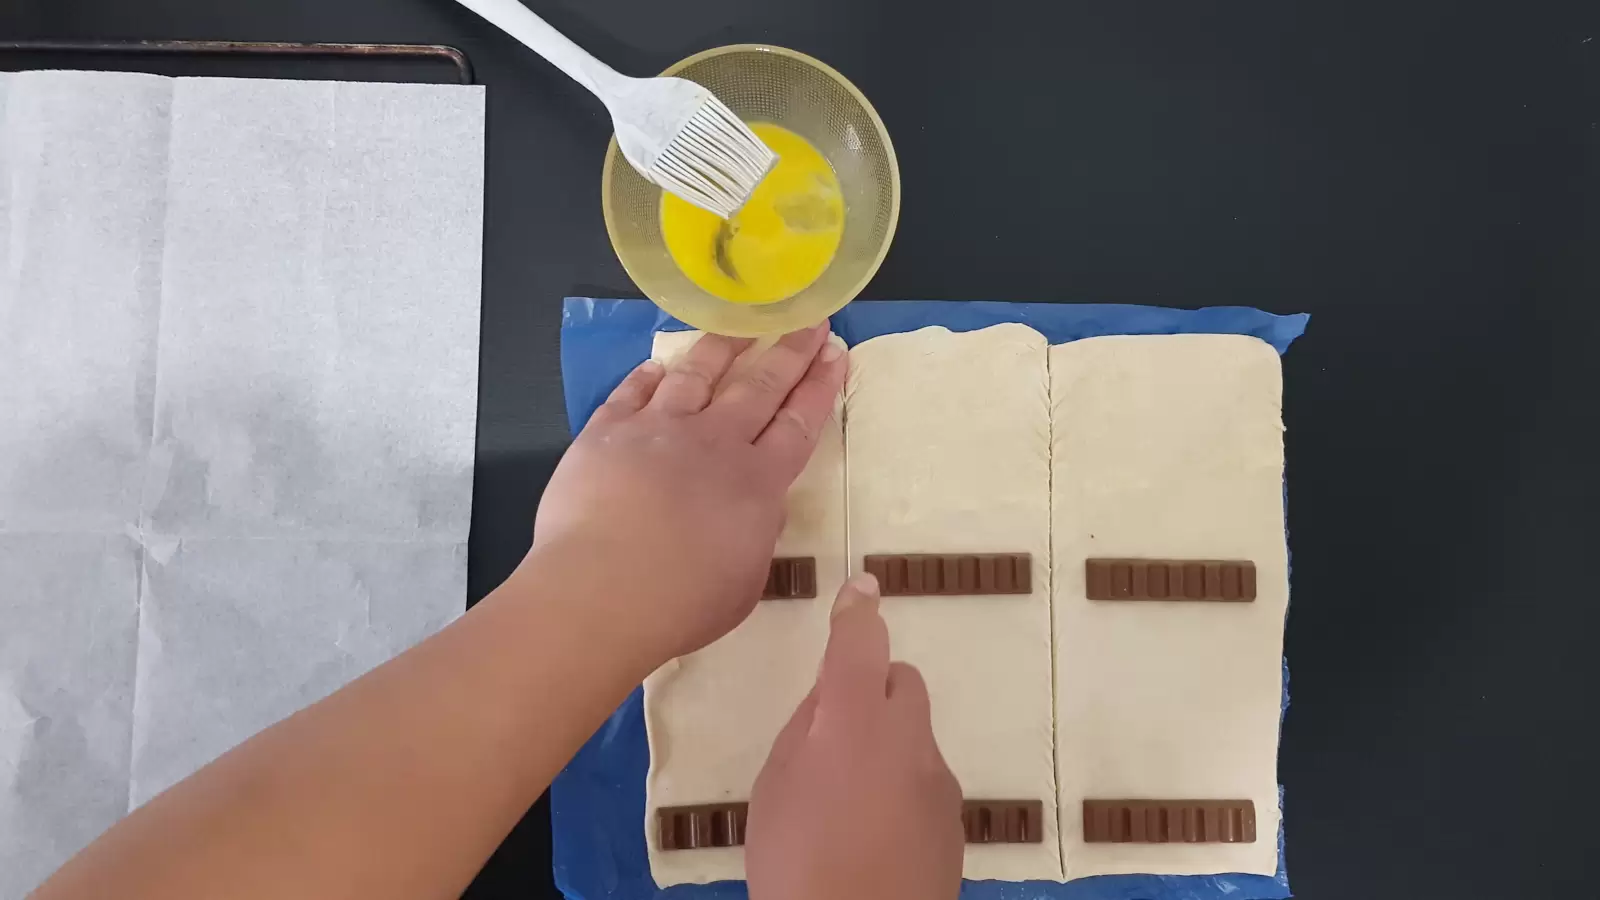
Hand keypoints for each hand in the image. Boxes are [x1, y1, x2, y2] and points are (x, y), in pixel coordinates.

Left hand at [530, 324, 844, 664]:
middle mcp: (714, 443)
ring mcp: (658, 430)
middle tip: (808, 321)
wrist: (600, 591)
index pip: (799, 423)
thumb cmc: (681, 604)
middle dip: (789, 351)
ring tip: (740, 324)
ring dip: (723, 346)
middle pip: (759, 387)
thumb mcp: (745, 583)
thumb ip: (757, 537)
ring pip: (697, 374)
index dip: (820, 386)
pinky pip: (632, 392)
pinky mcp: (607, 431)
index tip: (836, 352)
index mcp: (757, 483)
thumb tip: (760, 512)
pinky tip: (657, 365)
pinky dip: (648, 375)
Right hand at [747, 574, 963, 899]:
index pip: (860, 642)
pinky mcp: (954, 821)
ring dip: (885, 747)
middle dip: (872, 690)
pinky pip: (923, 782)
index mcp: (853, 721)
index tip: (861, 590)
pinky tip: (872, 837)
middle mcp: (907, 738)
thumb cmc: (795, 863)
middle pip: (900, 682)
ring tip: (845, 806)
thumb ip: (806, 732)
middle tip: (833, 733)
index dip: (858, 611)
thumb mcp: (775, 789)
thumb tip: (830, 702)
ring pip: (912, 737)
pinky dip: (900, 791)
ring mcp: (938, 781)